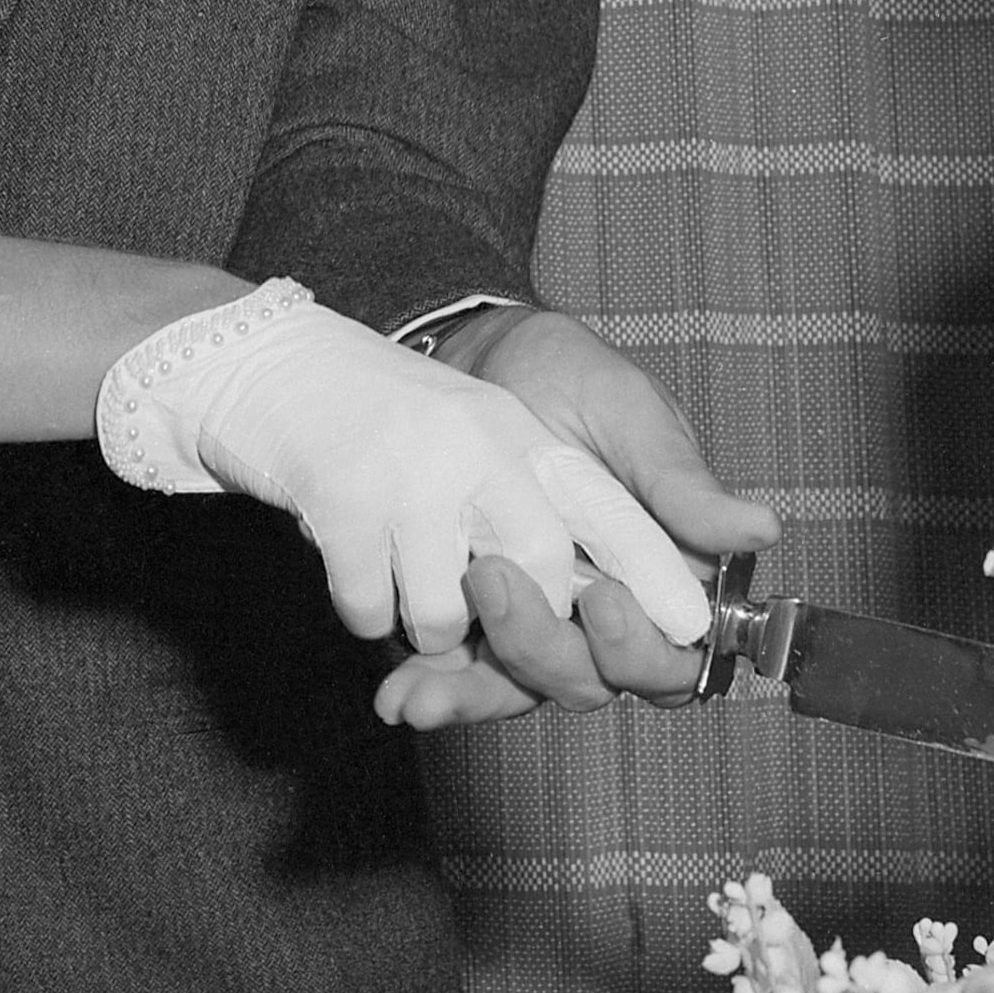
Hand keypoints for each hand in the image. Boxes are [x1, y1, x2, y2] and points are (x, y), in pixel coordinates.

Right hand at [104, 288, 712, 654]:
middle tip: (481, 611)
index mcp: (516, 435)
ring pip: (444, 618)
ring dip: (421, 624)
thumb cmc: (382, 413)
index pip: (609, 518)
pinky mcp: (340, 496)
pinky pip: (370, 612)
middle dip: (515, 634)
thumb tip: (729, 543)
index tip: (680, 633)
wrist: (264, 358)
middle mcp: (476, 448)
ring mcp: (407, 473)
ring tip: (401, 567)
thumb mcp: (480, 438)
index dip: (651, 583)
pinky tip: (353, 562)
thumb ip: (577, 499)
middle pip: (533, 590)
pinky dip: (361, 608)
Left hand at [373, 308, 777, 729]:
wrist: (478, 354)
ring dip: (481, 687)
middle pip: (598, 680)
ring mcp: (542, 621)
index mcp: (665, 572)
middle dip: (547, 651)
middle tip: (494, 578)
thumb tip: (762, 530)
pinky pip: (468, 677)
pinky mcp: (479, 622)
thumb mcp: (627, 413)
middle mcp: (608, 612)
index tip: (603, 600)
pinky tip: (403, 695)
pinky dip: (439, 692)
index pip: (676, 655)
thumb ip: (681, 481)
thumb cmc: (569, 376)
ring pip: (530, 687)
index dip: (643, 649)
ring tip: (434, 651)